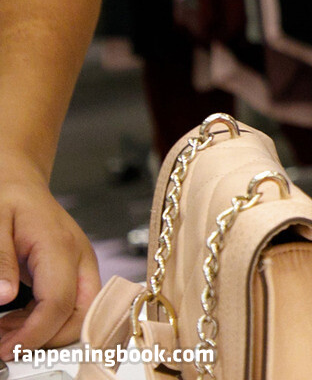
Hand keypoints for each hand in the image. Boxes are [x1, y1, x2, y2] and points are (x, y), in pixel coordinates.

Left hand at [0, 150, 98, 355]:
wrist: (19, 180)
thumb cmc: (7, 197)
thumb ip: (0, 261)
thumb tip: (3, 298)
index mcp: (60, 245)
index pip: (60, 302)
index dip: (35, 333)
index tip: (7, 350)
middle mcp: (79, 257)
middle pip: (83, 313)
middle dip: (49, 338)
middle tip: (7, 346)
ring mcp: (80, 264)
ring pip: (81, 313)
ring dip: (47, 332)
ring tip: (6, 335)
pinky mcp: (74, 270)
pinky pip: (71, 305)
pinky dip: (45, 322)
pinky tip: (15, 322)